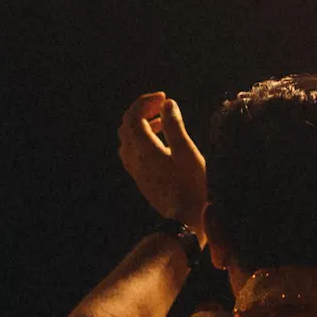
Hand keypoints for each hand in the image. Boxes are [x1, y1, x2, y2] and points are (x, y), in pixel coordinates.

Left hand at [119, 92, 207, 233]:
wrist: (183, 219)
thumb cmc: (190, 186)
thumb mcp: (187, 152)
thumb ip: (175, 126)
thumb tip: (168, 104)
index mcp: (144, 147)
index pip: (134, 116)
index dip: (146, 102)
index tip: (164, 97)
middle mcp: (133, 156)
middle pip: (126, 125)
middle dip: (141, 110)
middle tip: (162, 105)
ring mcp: (134, 168)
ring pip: (126, 138)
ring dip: (140, 124)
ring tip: (161, 122)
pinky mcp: (139, 177)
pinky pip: (130, 151)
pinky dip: (140, 138)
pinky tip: (157, 142)